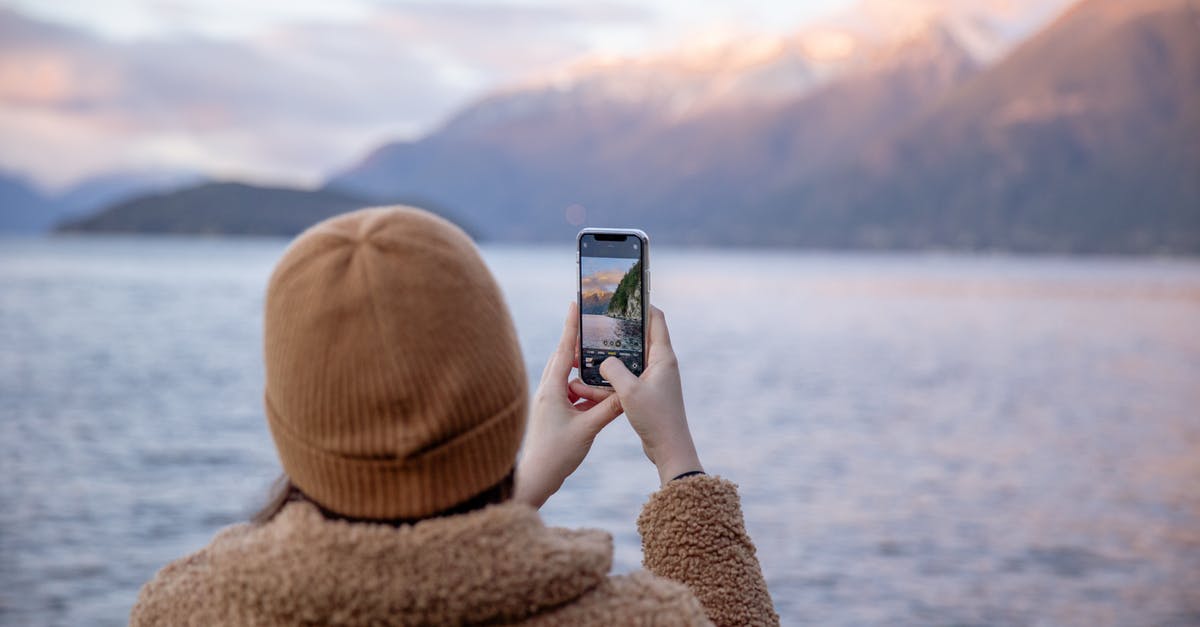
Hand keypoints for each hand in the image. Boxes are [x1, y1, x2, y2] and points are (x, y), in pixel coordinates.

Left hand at [514, 302, 623, 508]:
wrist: (535, 478)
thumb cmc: (556, 454)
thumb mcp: (587, 430)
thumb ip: (608, 409)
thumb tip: (628, 391)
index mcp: (551, 389)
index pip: (563, 350)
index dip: (571, 326)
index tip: (575, 304)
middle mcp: (546, 391)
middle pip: (563, 357)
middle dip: (577, 340)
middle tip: (591, 321)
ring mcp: (547, 402)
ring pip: (566, 376)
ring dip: (580, 365)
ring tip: (597, 352)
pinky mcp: (551, 413)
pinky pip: (568, 391)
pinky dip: (582, 386)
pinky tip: (595, 389)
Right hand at [600, 306, 702, 485]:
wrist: (669, 449)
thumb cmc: (655, 418)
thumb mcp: (629, 391)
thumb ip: (613, 369)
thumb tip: (602, 360)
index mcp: (663, 357)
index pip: (656, 319)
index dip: (642, 305)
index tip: (623, 296)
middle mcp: (660, 364)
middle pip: (638, 338)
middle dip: (616, 333)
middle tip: (597, 324)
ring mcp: (653, 379)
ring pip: (627, 361)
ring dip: (608, 361)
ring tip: (585, 356)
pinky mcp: (646, 393)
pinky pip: (625, 379)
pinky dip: (609, 380)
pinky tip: (589, 384)